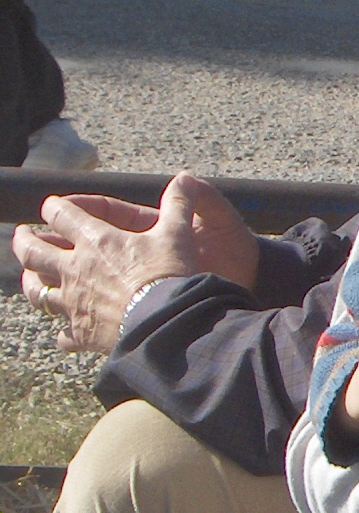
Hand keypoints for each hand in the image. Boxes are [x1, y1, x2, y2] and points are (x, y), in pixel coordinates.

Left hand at [14, 173, 259, 353]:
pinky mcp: (82, 332)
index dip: (54, 207)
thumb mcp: (177, 234)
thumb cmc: (169, 275)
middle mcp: (75, 269)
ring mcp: (74, 302)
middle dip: (23, 240)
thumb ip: (177, 205)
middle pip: (34, 251)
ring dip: (30, 282)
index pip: (62, 215)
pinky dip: (63, 333)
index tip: (50, 205)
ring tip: (28, 276)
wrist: (165, 322)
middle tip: (20, 234)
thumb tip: (185, 177)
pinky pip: (64, 335)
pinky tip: (64, 334)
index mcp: (95, 240)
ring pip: (37, 291)